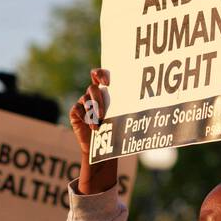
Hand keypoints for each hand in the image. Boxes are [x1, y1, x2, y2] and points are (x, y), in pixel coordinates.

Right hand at [70, 68, 116, 193]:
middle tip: (103, 113)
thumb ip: (127, 105)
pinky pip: (78, 109)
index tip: (107, 81)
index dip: (100, 74)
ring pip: (85, 99)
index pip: (99, 74)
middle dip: (98, 99)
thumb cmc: (116, 128)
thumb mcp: (123, 115)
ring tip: (100, 123)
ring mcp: (83, 102)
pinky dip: (85, 117)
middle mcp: (92, 94)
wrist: (103, 147)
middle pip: (92, 88)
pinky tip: (92, 126)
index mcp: (104, 91)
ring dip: (94, 111)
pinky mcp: (75, 112)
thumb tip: (145, 99)